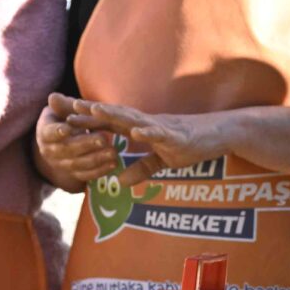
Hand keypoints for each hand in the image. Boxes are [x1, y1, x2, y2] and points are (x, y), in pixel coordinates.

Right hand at [34, 100, 121, 193]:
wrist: (64, 137)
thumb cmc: (66, 117)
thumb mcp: (64, 110)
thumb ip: (63, 105)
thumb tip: (53, 96)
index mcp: (45, 133)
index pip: (49, 133)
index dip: (56, 132)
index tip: (67, 128)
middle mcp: (50, 151)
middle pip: (66, 149)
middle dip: (85, 144)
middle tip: (103, 138)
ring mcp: (61, 164)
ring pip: (77, 164)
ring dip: (96, 159)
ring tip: (113, 153)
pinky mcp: (73, 174)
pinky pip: (85, 175)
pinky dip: (99, 171)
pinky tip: (114, 164)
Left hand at [45, 94, 233, 184]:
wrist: (223, 132)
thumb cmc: (194, 144)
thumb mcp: (163, 161)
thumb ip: (142, 168)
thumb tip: (120, 182)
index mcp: (143, 128)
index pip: (111, 123)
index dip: (89, 120)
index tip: (66, 117)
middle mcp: (148, 123)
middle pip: (115, 115)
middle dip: (92, 111)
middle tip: (68, 107)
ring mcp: (163, 126)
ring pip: (134, 118)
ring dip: (114, 114)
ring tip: (95, 109)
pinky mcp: (179, 135)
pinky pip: (161, 133)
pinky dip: (148, 132)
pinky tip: (136, 132)